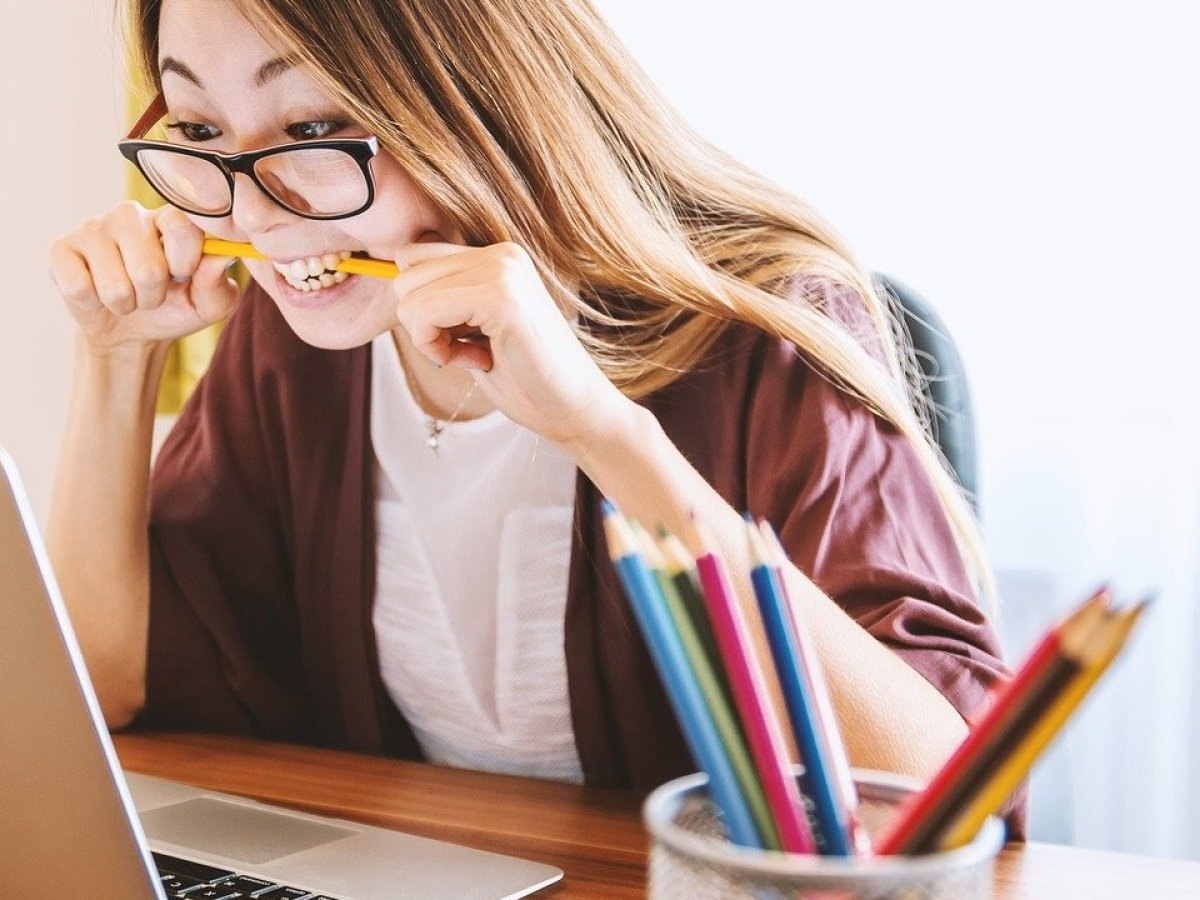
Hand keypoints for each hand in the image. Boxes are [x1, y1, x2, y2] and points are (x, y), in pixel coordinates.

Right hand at [49, 201, 238, 352]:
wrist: (131, 331)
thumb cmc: (175, 307)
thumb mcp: (209, 304)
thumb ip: (218, 282)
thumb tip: (224, 256)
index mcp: (170, 219)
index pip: (181, 225)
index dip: (185, 261)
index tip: (183, 275)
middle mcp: (130, 214)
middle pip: (148, 268)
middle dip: (153, 296)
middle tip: (151, 293)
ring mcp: (93, 228)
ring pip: (115, 285)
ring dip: (125, 304)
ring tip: (126, 296)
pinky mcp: (61, 249)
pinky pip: (79, 288)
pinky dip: (93, 304)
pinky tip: (96, 292)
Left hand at [390, 240, 630, 446]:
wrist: (574, 410)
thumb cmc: (525, 378)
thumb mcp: (474, 329)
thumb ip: (445, 299)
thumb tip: (393, 279)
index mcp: (498, 256)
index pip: (414, 257)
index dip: (422, 306)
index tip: (459, 338)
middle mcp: (501, 253)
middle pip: (405, 273)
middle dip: (422, 322)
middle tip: (467, 350)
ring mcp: (503, 270)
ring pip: (409, 293)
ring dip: (429, 337)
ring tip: (475, 354)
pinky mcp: (502, 297)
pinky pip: (424, 312)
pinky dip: (436, 347)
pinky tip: (477, 361)